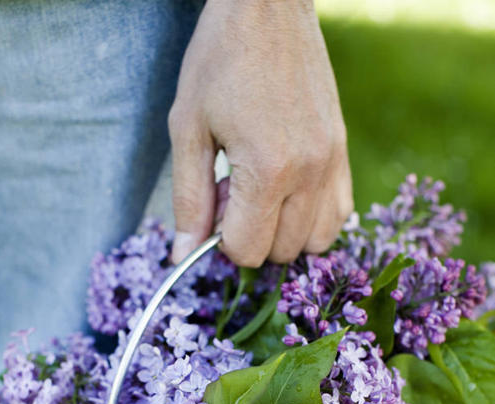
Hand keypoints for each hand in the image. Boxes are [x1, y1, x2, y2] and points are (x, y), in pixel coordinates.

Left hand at [169, 0, 352, 266]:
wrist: (268, 7)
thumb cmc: (220, 61)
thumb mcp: (188, 130)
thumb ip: (189, 200)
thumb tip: (183, 256)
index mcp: (267, 170)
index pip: (248, 250)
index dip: (222, 243)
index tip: (214, 210)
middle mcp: (309, 173)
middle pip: (281, 252)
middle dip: (251, 236)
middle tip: (234, 194)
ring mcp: (332, 163)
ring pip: (314, 243)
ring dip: (283, 233)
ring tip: (262, 195)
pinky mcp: (343, 152)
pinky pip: (339, 216)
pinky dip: (312, 220)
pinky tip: (289, 193)